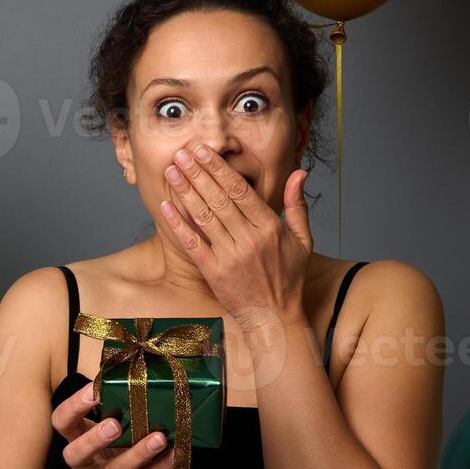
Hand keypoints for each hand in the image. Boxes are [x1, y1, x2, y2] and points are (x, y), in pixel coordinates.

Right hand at [51, 379, 174, 468]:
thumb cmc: (112, 457)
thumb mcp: (105, 435)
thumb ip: (112, 411)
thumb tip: (133, 371)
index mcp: (76, 440)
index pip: (61, 422)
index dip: (73, 407)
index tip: (94, 390)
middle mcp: (84, 465)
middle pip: (75, 454)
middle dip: (94, 439)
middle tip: (114, 424)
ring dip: (138, 454)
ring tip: (159, 438)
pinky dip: (159, 468)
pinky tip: (174, 454)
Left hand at [155, 145, 313, 333]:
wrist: (274, 317)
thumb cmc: (289, 278)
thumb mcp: (302, 240)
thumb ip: (297, 205)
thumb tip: (300, 173)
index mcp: (270, 228)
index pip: (241, 191)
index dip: (220, 169)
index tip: (204, 151)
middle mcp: (250, 240)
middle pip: (219, 199)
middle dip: (198, 173)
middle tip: (182, 153)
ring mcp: (231, 257)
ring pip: (205, 217)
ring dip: (186, 191)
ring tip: (172, 171)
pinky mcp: (214, 273)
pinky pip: (193, 244)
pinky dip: (179, 224)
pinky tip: (167, 206)